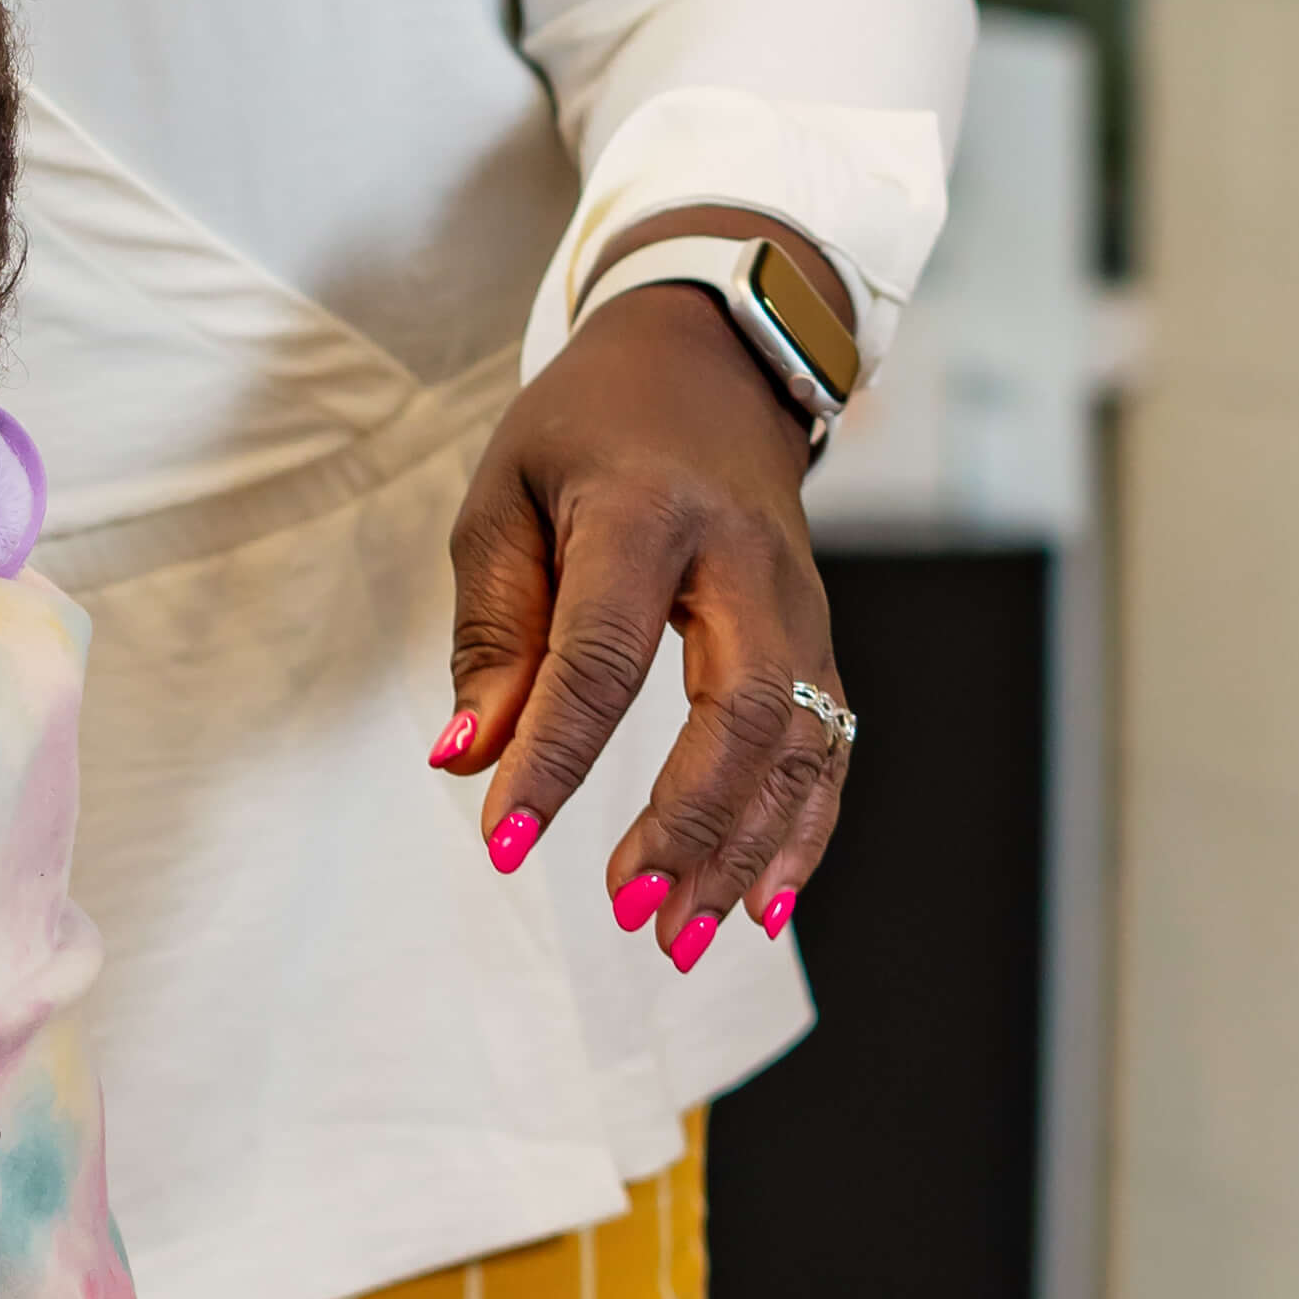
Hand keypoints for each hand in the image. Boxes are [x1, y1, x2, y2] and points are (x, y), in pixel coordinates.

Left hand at [433, 280, 852, 971]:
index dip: (555, 755)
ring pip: (803, 741)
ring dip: (748, 851)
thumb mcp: (503, 498)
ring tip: (685, 939)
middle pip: (742, 705)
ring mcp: (801, 601)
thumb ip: (493, 632)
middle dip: (690, 822)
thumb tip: (467, 760)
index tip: (504, 842)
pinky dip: (802, 833)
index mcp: (646, 511)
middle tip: (629, 911)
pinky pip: (831, 746)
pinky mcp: (821, 636)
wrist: (711, 359)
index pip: (604, 653)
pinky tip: (759, 908)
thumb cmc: (584, 430)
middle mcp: (745, 560)